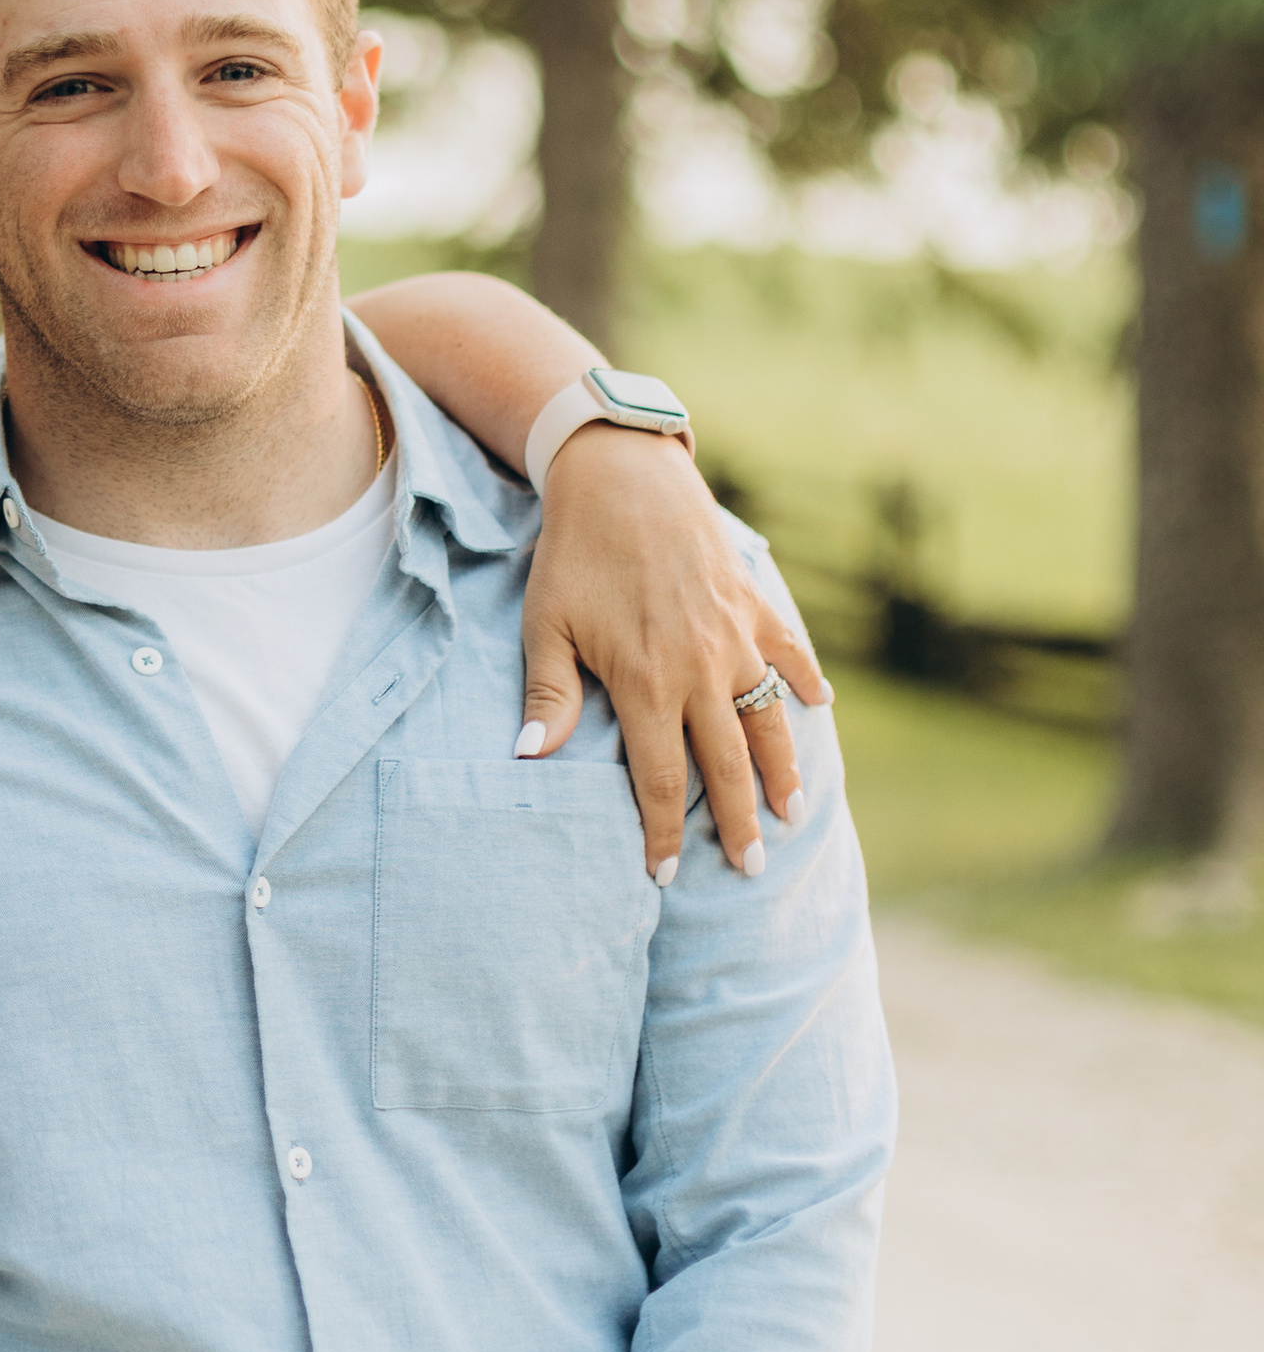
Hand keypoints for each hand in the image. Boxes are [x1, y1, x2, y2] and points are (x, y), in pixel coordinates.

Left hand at [520, 430, 827, 880]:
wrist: (621, 477)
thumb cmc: (573, 555)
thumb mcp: (546, 626)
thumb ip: (549, 696)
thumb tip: (530, 757)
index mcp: (646, 684)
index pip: (661, 781)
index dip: (664, 833)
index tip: (665, 874)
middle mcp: (700, 670)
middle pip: (728, 766)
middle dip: (740, 824)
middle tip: (751, 868)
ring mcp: (735, 638)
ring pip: (769, 720)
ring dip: (783, 770)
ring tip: (792, 811)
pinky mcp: (753, 604)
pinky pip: (789, 654)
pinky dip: (807, 683)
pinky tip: (820, 709)